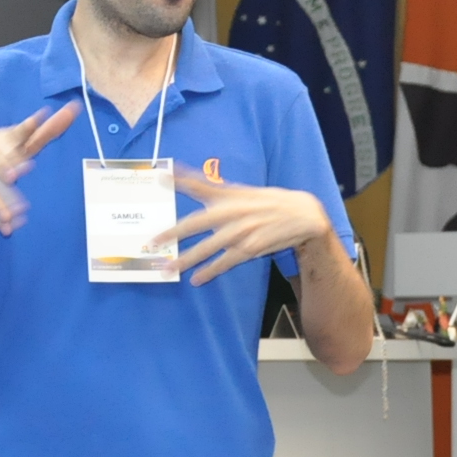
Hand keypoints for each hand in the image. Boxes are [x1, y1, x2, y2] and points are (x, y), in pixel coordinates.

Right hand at [0, 102, 78, 235]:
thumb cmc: (0, 148)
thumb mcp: (19, 138)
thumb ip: (47, 129)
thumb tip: (75, 107)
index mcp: (0, 139)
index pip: (10, 145)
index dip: (18, 152)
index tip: (28, 163)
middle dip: (3, 176)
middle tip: (12, 184)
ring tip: (10, 218)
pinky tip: (7, 228)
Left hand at [160, 170, 333, 285]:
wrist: (303, 214)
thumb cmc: (269, 202)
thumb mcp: (244, 191)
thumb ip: (217, 189)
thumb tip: (190, 179)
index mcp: (230, 195)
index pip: (201, 185)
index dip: (181, 179)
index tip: (161, 177)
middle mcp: (233, 211)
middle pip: (197, 222)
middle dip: (173, 233)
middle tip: (153, 242)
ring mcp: (242, 231)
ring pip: (208, 247)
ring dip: (187, 259)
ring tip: (168, 268)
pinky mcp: (251, 248)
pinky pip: (226, 261)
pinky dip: (211, 270)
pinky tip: (197, 279)